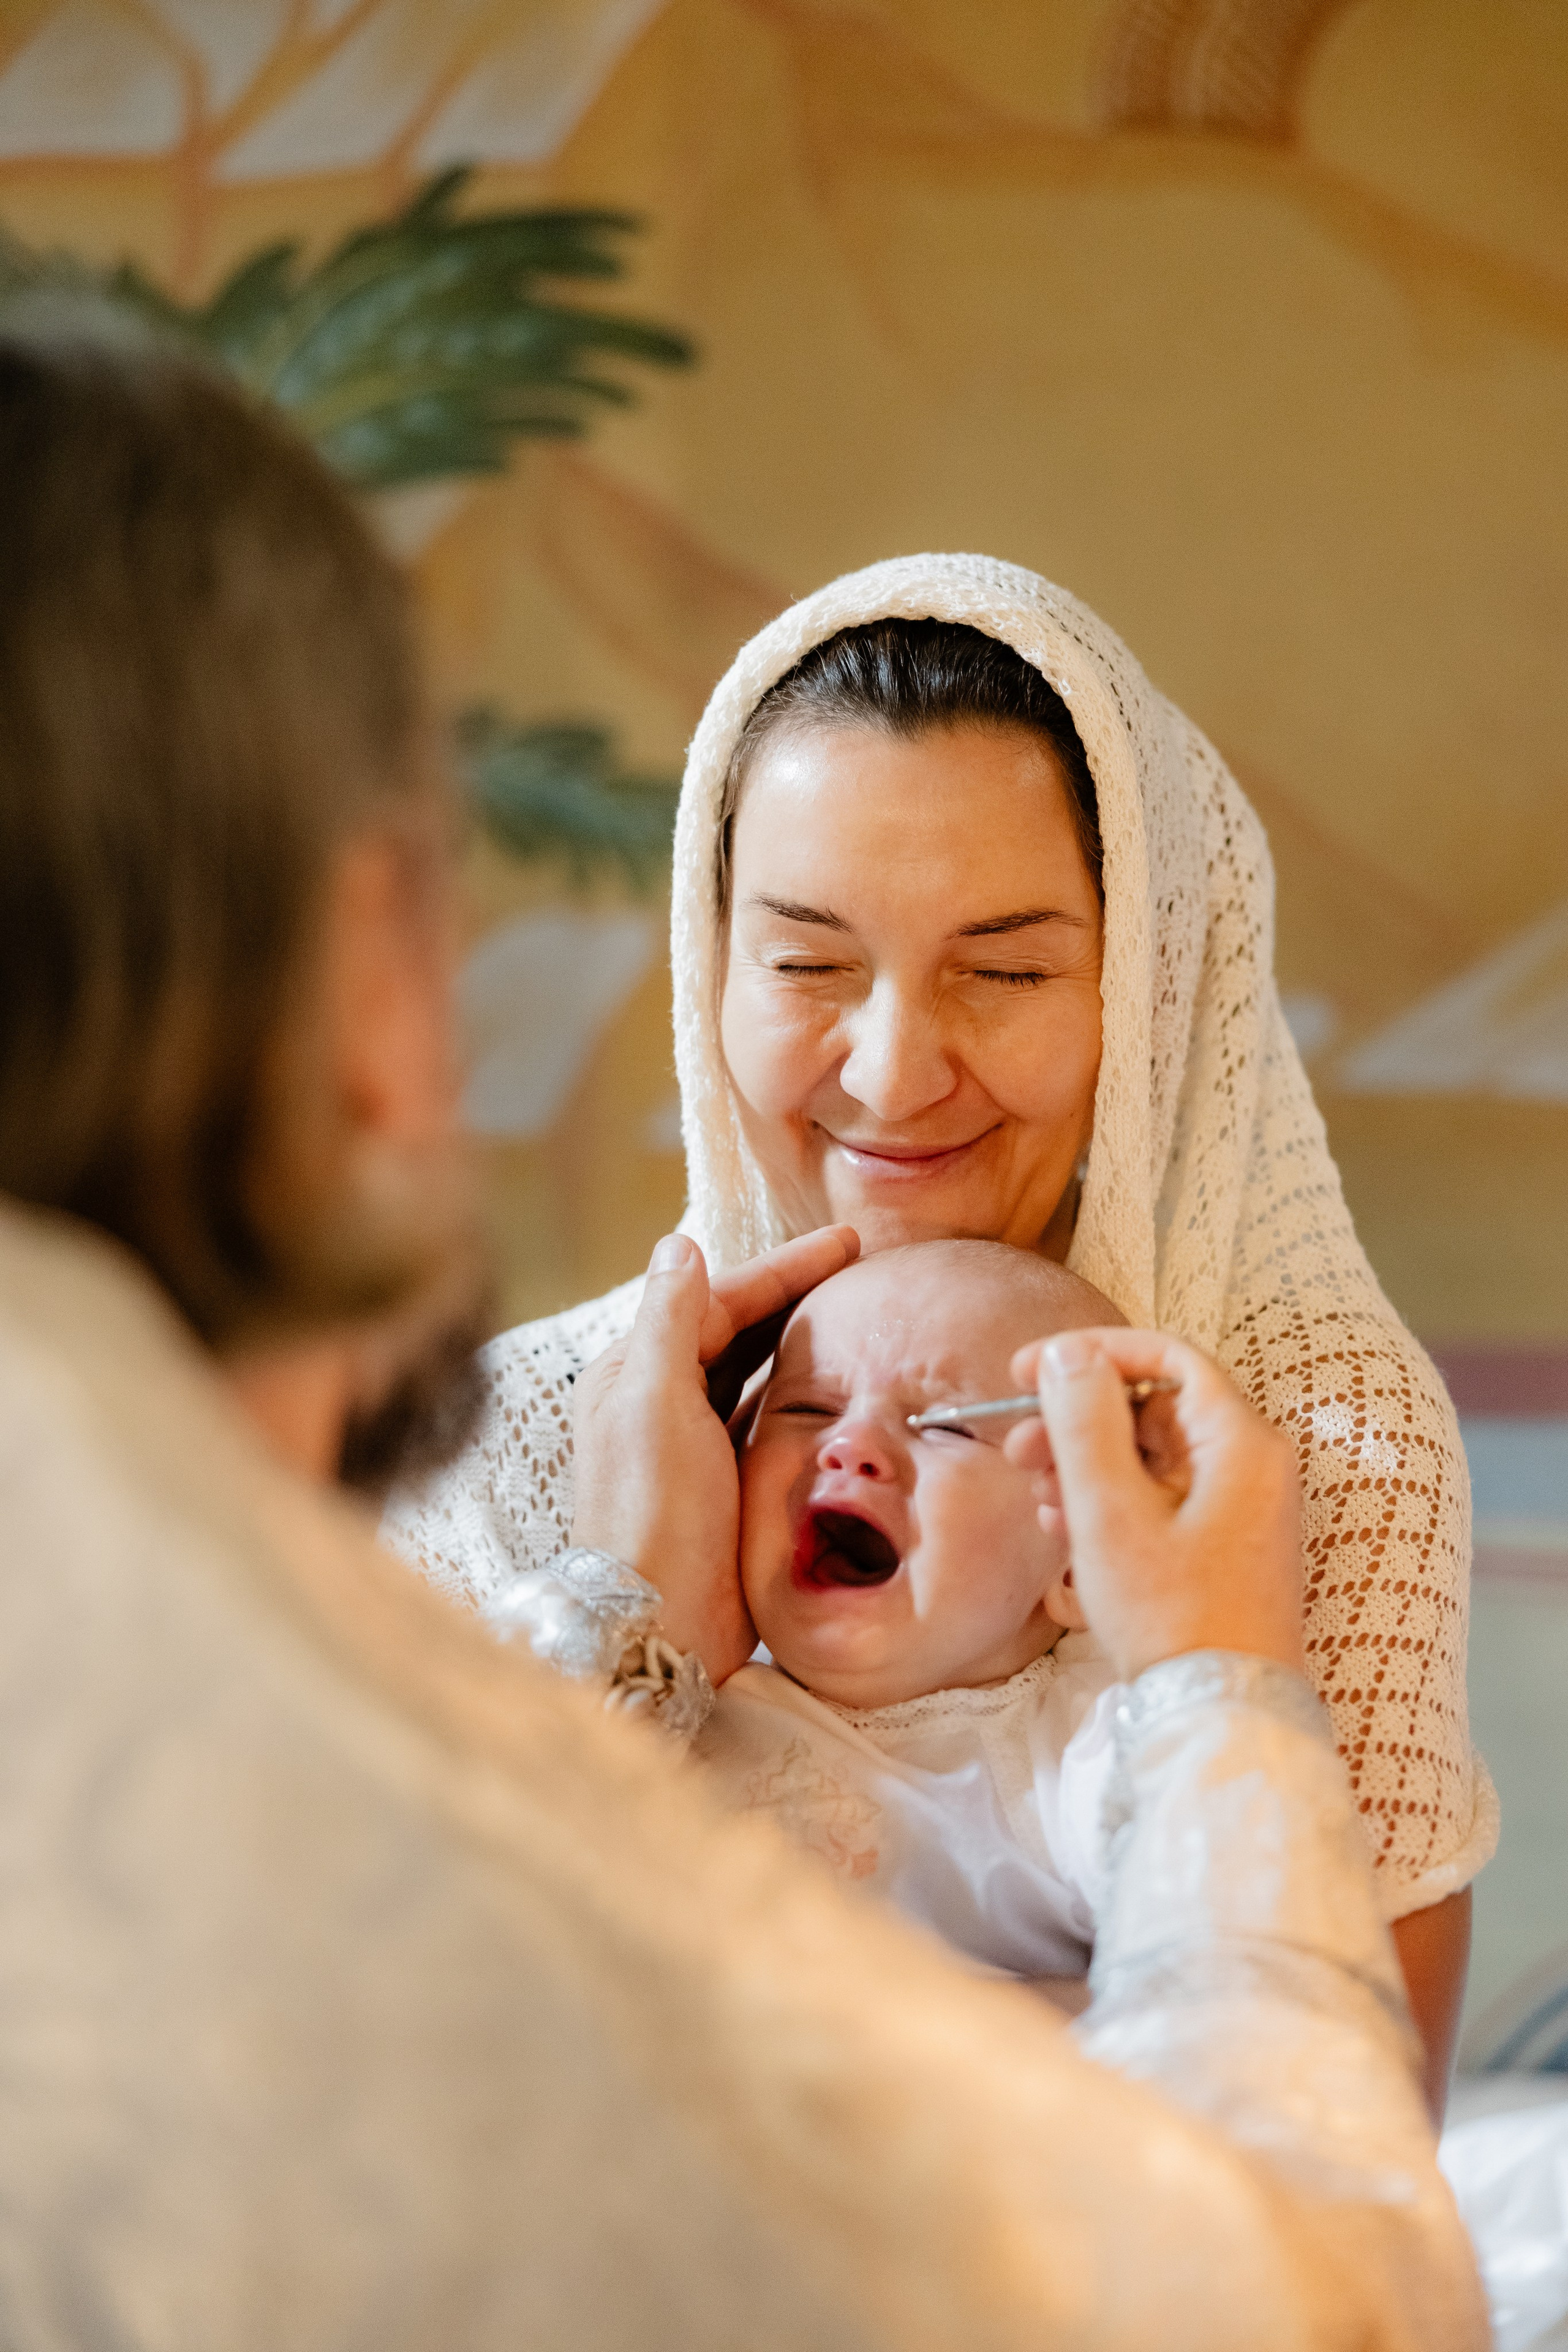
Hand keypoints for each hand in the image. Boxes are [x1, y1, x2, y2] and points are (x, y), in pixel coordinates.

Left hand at [571, 1225, 858, 1683]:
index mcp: (634, 1373)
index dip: (782, 1267)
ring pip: (753, 1370)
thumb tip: (679, 1243)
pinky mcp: (725, 1485)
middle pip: (736, 1328)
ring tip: (856, 1311)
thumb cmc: (652, 1512)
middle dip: (795, 1292)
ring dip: (799, 1337)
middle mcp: (659, 1403)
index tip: (845, 1242)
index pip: (716, 1299)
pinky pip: (767, 1418)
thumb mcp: (656, 1404)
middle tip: (861, 1263)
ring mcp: (693, 1446)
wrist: (660, 1624)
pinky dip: (800, 1392)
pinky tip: (835, 1385)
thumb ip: (670, 1321)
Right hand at [1003, 1328, 1302, 1683]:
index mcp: (1241, 1442)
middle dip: (1077, 1420)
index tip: (1025, 1371)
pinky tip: (1065, 1530)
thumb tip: (1069, 1353)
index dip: (1090, 1353)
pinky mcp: (1225, 1547)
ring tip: (1037, 1498)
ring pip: (1151, 1456)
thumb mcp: (1111, 1513)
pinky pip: (1161, 1500)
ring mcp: (1242, 1509)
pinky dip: (1110, 1503)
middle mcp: (1253, 1465)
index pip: (1165, 1357)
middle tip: (1018, 1448)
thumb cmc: (1172, 1616)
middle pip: (1153, 1408)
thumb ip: (1086, 1422)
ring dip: (1085, 1465)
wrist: (1221, 1718)